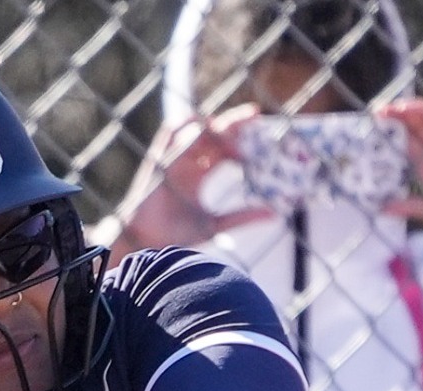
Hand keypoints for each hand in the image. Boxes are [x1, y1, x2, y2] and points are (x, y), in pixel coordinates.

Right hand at [112, 110, 278, 251]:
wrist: (147, 243)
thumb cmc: (176, 236)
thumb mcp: (216, 224)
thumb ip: (243, 217)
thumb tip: (275, 215)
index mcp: (200, 175)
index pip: (224, 149)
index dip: (243, 140)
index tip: (264, 135)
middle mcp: (188, 163)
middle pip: (213, 134)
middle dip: (233, 123)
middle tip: (254, 116)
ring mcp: (173, 158)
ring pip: (195, 129)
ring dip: (213, 124)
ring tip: (232, 127)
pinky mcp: (158, 158)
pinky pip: (170, 132)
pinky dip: (186, 125)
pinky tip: (204, 124)